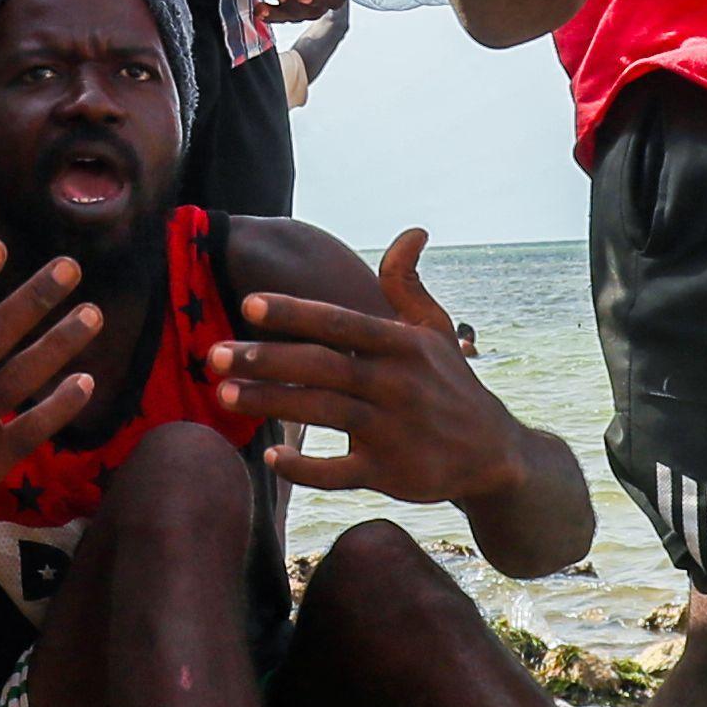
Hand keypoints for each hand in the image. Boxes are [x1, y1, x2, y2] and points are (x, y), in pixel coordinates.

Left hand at [210, 232, 526, 510]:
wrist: (493, 453)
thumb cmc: (451, 383)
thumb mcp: (435, 330)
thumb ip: (408, 284)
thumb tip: (412, 232)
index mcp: (402, 346)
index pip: (341, 323)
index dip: (296, 313)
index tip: (249, 304)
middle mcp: (396, 385)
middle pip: (322, 367)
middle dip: (266, 360)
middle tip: (214, 355)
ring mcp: (392, 432)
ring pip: (323, 414)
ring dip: (271, 405)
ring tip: (224, 395)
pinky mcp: (390, 474)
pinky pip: (340, 473)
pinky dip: (306, 467)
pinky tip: (271, 456)